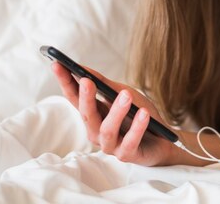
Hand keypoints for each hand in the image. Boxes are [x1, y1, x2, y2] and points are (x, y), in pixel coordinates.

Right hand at [51, 61, 176, 165]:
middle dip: (86, 98)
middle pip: (87, 115)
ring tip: (126, 95)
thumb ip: (104, 85)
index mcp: (93, 115)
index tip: (57, 64)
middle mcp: (96, 132)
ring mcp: (110, 145)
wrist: (162, 140)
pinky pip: (130, 141)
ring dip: (116, 111)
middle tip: (86, 81)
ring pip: (107, 129)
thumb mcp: (123, 94)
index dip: (65, 82)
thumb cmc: (139, 115)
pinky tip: (144, 113)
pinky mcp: (127, 155)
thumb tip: (84, 69)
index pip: (74, 98)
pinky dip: (137, 127)